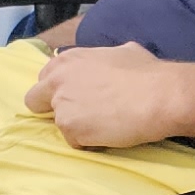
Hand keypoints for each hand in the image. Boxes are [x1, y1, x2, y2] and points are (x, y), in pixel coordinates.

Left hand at [23, 40, 183, 150]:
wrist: (159, 95)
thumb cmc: (147, 73)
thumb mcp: (122, 52)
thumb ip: (102, 59)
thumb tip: (111, 61)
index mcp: (67, 60)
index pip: (45, 78)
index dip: (60, 89)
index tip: (76, 96)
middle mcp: (57, 81)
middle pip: (35, 101)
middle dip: (53, 109)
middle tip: (81, 115)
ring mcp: (62, 106)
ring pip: (59, 124)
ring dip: (78, 127)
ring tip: (106, 125)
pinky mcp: (71, 129)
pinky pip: (75, 142)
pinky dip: (89, 142)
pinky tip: (109, 135)